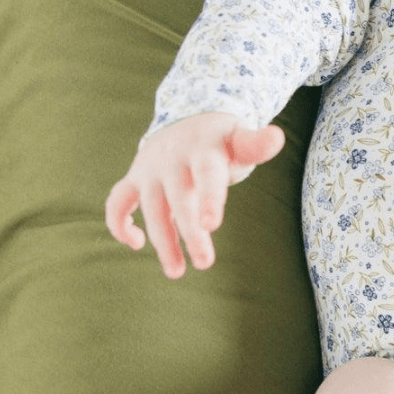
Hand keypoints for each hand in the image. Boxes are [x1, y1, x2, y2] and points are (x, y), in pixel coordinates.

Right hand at [105, 112, 284, 278]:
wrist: (188, 121)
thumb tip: (277, 137)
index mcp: (203, 148)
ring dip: (162, 240)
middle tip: (205, 263)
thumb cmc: (222, 141)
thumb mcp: (240, 139)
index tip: (212, 226)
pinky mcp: (133, 180)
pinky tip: (137, 243)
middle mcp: (172, 158)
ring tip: (176, 272)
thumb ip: (256, 144)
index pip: (206, 174)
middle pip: (179, 198)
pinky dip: (119, 224)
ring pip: (151, 208)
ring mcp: (150, 169)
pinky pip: (117, 203)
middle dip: (189, 232)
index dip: (209, 198)